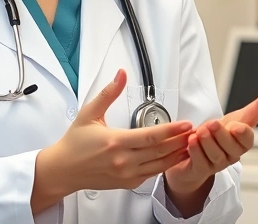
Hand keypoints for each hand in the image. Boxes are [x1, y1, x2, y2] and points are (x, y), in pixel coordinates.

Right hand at [37, 69, 193, 195]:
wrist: (63, 170)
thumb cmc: (75, 144)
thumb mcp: (90, 113)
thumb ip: (109, 93)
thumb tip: (121, 75)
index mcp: (116, 142)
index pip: (151, 136)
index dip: (172, 130)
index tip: (186, 124)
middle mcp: (123, 161)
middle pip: (160, 151)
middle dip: (180, 141)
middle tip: (194, 132)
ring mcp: (126, 174)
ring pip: (159, 165)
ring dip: (177, 155)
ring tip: (190, 144)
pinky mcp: (127, 183)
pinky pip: (151, 174)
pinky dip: (165, 166)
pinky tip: (174, 157)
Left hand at [164, 88, 257, 194]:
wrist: (196, 149)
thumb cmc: (220, 132)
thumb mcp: (242, 115)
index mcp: (243, 142)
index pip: (247, 139)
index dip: (242, 133)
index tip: (235, 126)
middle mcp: (232, 155)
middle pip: (231, 148)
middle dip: (221, 134)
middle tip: (211, 124)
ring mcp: (217, 164)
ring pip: (215, 155)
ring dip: (206, 141)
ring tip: (199, 132)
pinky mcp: (201, 170)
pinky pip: (200, 162)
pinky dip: (195, 149)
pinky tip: (192, 140)